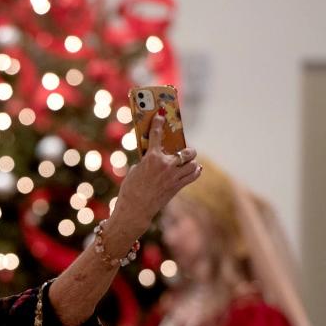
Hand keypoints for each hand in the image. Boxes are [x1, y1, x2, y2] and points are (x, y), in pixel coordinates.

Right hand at [112, 115, 201, 236]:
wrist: (135, 209)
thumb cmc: (130, 189)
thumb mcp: (135, 170)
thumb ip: (146, 162)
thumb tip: (154, 158)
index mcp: (151, 158)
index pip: (157, 135)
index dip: (159, 123)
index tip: (161, 116)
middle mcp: (166, 165)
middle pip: (186, 152)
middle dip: (187, 150)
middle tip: (183, 150)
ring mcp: (173, 177)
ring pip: (193, 164)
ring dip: (191, 162)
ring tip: (188, 162)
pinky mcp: (177, 187)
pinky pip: (193, 175)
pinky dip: (195, 171)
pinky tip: (194, 169)